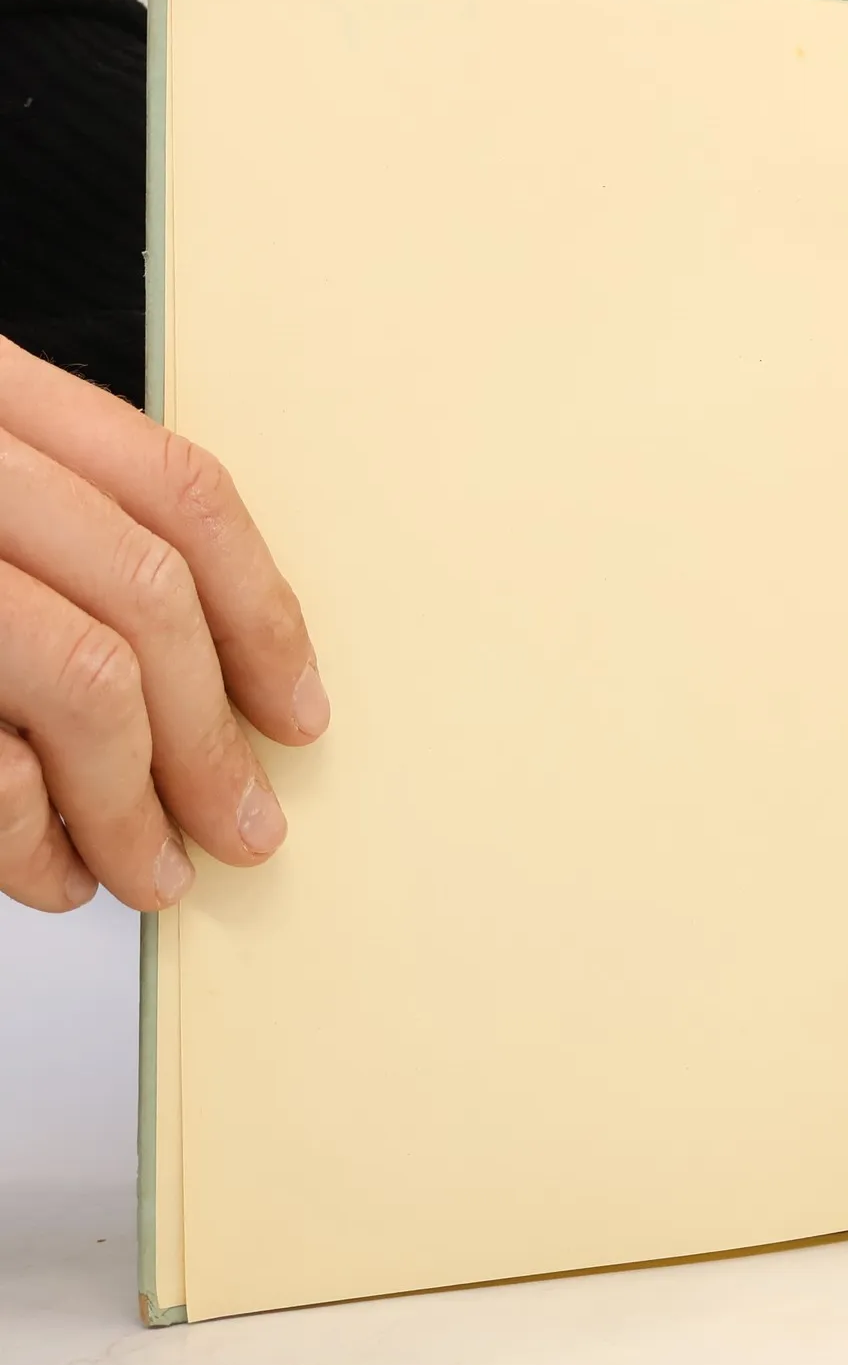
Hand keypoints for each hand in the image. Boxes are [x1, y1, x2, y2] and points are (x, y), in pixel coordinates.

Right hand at [0, 338, 326, 911]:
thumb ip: (68, 545)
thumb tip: (218, 683)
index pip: (179, 490)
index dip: (263, 611)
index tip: (302, 712)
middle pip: (147, 596)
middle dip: (210, 738)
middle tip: (247, 826)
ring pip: (83, 682)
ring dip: (136, 806)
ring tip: (157, 874)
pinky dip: (29, 838)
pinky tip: (53, 871)